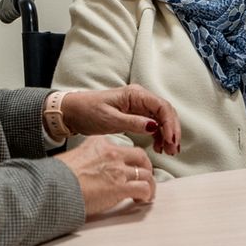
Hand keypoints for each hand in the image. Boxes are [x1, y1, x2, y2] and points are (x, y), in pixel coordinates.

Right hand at [55, 136, 156, 216]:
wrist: (53, 188)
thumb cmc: (56, 177)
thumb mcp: (72, 157)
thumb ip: (86, 159)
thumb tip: (87, 170)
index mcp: (98, 143)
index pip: (121, 146)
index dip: (127, 157)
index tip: (127, 164)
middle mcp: (111, 152)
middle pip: (140, 156)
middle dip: (145, 166)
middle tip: (144, 175)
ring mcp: (118, 169)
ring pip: (145, 173)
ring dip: (148, 184)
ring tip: (146, 192)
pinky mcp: (120, 186)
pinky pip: (143, 188)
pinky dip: (146, 194)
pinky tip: (142, 199)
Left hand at [62, 85, 180, 154]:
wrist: (72, 112)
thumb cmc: (88, 112)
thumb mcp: (110, 119)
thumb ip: (133, 122)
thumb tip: (154, 126)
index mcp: (135, 94)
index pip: (162, 106)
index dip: (170, 124)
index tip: (170, 140)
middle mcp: (140, 98)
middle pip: (166, 112)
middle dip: (172, 131)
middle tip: (173, 149)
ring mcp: (139, 106)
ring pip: (162, 119)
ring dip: (167, 134)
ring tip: (168, 151)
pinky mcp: (135, 115)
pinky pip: (153, 124)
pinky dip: (158, 135)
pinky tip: (158, 147)